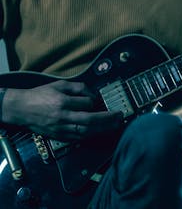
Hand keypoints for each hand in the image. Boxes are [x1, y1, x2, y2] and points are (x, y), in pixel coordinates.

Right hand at [2, 80, 122, 140]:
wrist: (20, 109)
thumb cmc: (40, 95)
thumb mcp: (59, 85)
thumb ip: (78, 88)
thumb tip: (93, 95)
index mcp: (62, 102)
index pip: (86, 104)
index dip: (95, 102)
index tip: (98, 100)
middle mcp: (62, 117)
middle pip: (89, 120)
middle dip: (107, 119)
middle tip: (120, 116)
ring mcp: (60, 128)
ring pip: (86, 131)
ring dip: (103, 129)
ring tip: (115, 125)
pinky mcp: (59, 136)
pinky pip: (78, 137)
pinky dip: (91, 135)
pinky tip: (101, 132)